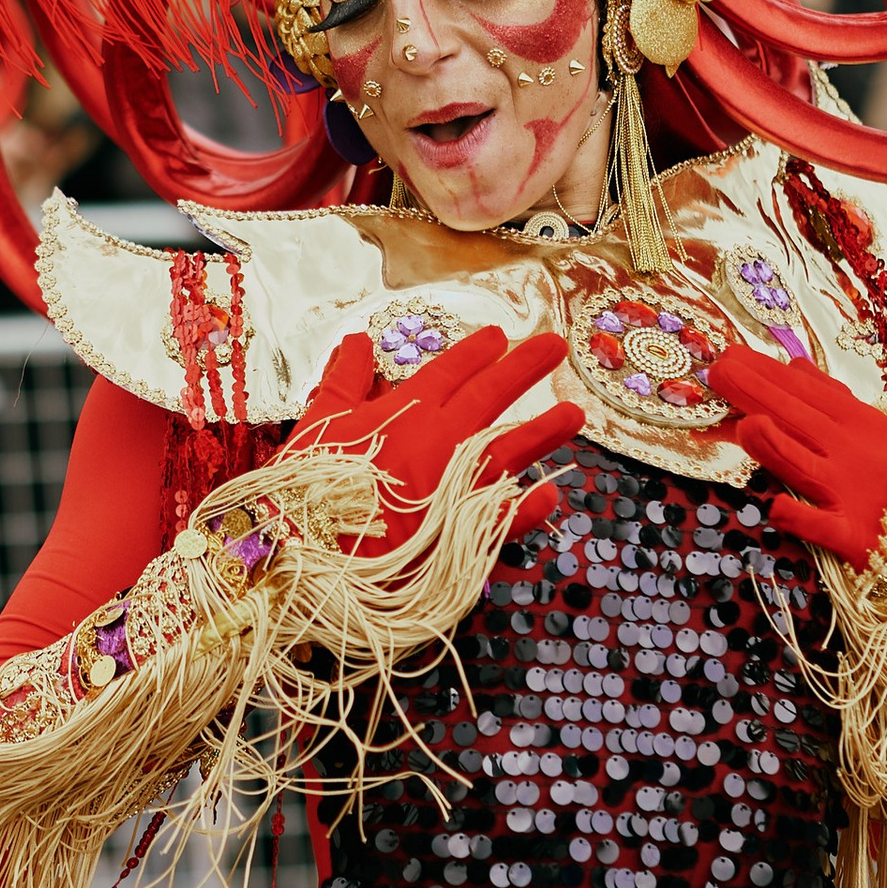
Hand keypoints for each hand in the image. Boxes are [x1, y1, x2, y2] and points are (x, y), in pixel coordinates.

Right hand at [290, 325, 580, 550]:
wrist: (313, 551)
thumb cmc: (310, 486)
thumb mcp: (319, 421)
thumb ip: (343, 379)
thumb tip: (356, 342)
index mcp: (407, 411)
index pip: (450, 371)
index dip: (476, 352)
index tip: (498, 336)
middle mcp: (442, 441)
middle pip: (491, 396)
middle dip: (524, 367)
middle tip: (555, 346)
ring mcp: (459, 485)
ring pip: (512, 450)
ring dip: (545, 429)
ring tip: (576, 413)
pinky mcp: (463, 531)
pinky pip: (507, 517)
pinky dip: (531, 506)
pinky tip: (551, 494)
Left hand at [705, 341, 886, 566]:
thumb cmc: (884, 472)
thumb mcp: (865, 426)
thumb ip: (830, 397)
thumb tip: (793, 364)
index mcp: (858, 422)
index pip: (805, 391)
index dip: (767, 373)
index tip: (730, 356)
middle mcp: (852, 454)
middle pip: (799, 421)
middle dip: (758, 394)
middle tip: (718, 373)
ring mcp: (850, 496)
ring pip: (806, 468)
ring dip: (777, 447)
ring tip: (745, 425)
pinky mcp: (849, 537)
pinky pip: (822, 527)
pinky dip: (801, 518)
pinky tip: (775, 508)